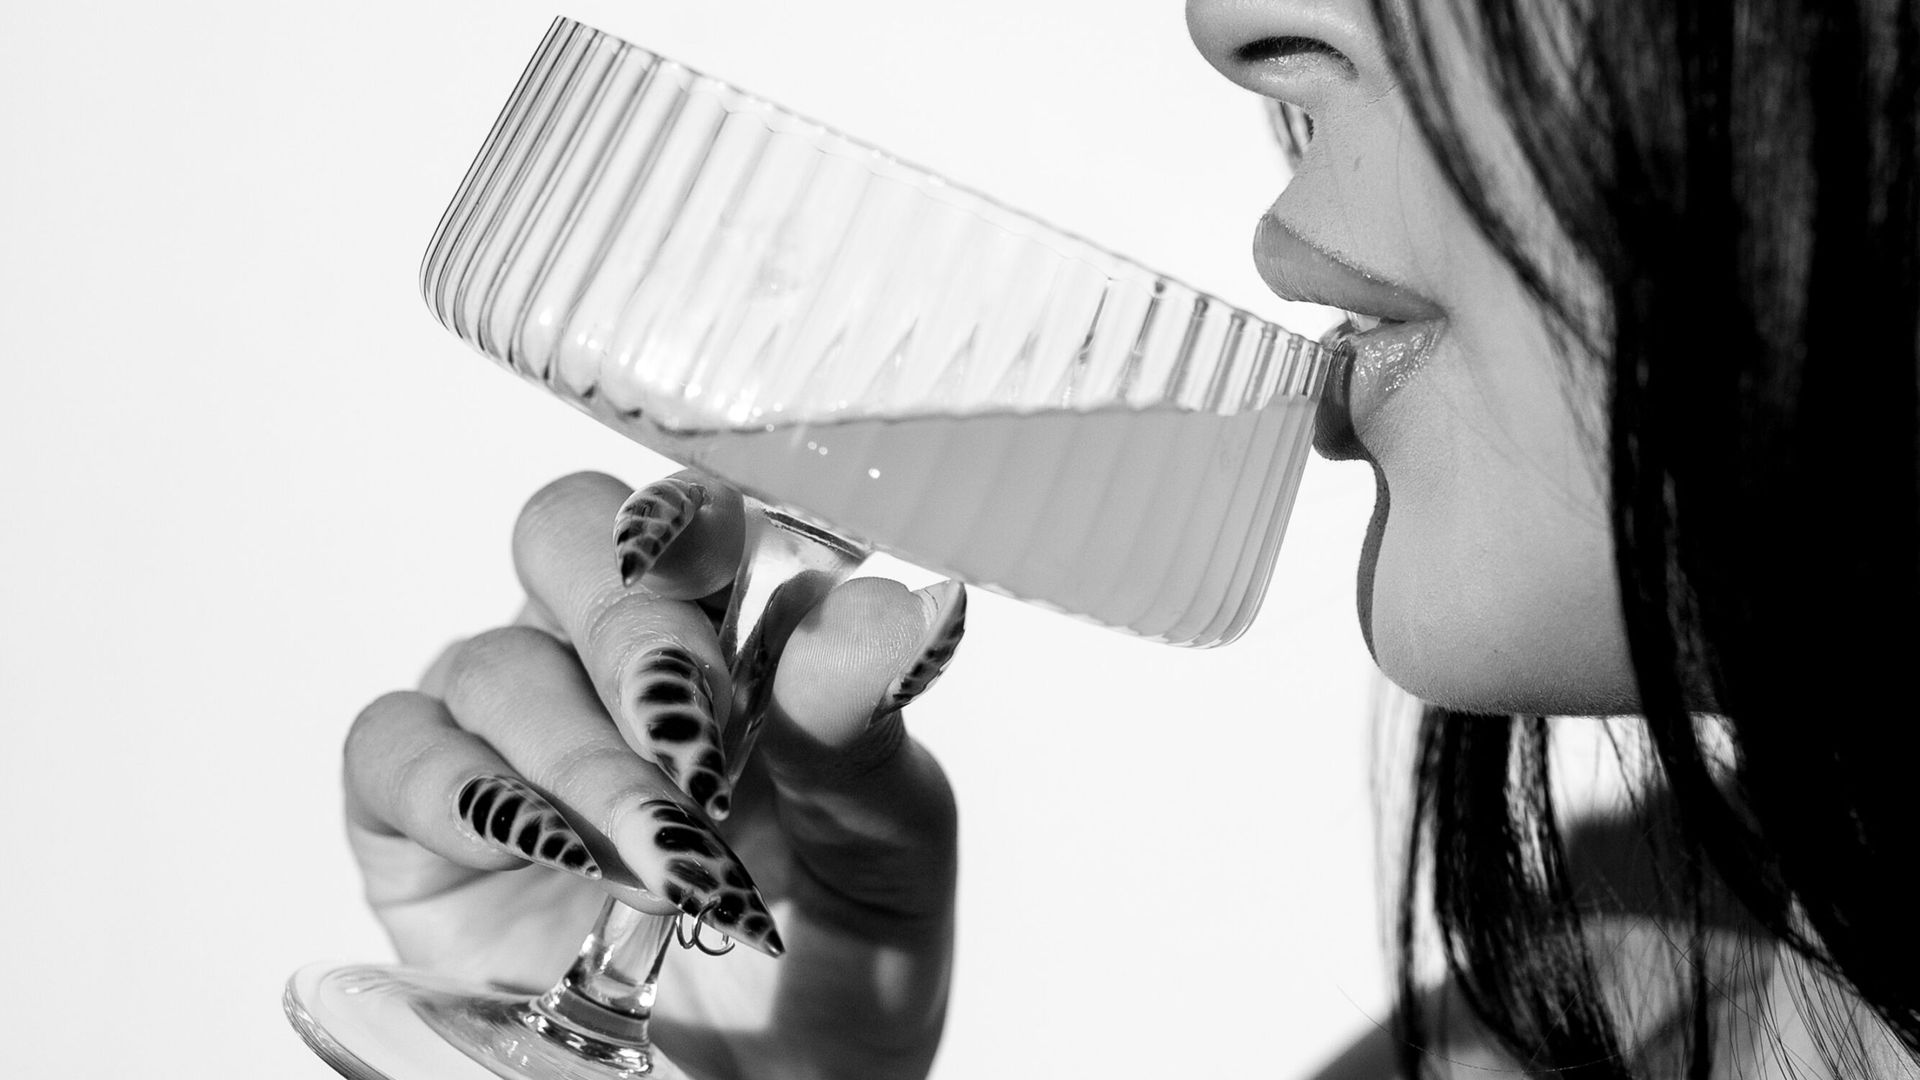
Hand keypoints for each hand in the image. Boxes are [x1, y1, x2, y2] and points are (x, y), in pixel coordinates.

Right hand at [341, 471, 964, 1079]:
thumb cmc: (841, 955)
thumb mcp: (886, 849)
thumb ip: (863, 730)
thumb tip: (877, 611)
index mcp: (731, 623)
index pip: (694, 508)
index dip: (693, 522)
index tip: (734, 584)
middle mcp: (605, 651)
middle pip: (565, 534)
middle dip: (633, 629)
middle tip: (696, 738)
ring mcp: (506, 727)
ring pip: (495, 661)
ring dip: (586, 760)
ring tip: (669, 862)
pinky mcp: (417, 817)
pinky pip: (396, 752)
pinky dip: (465, 794)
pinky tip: (547, 853)